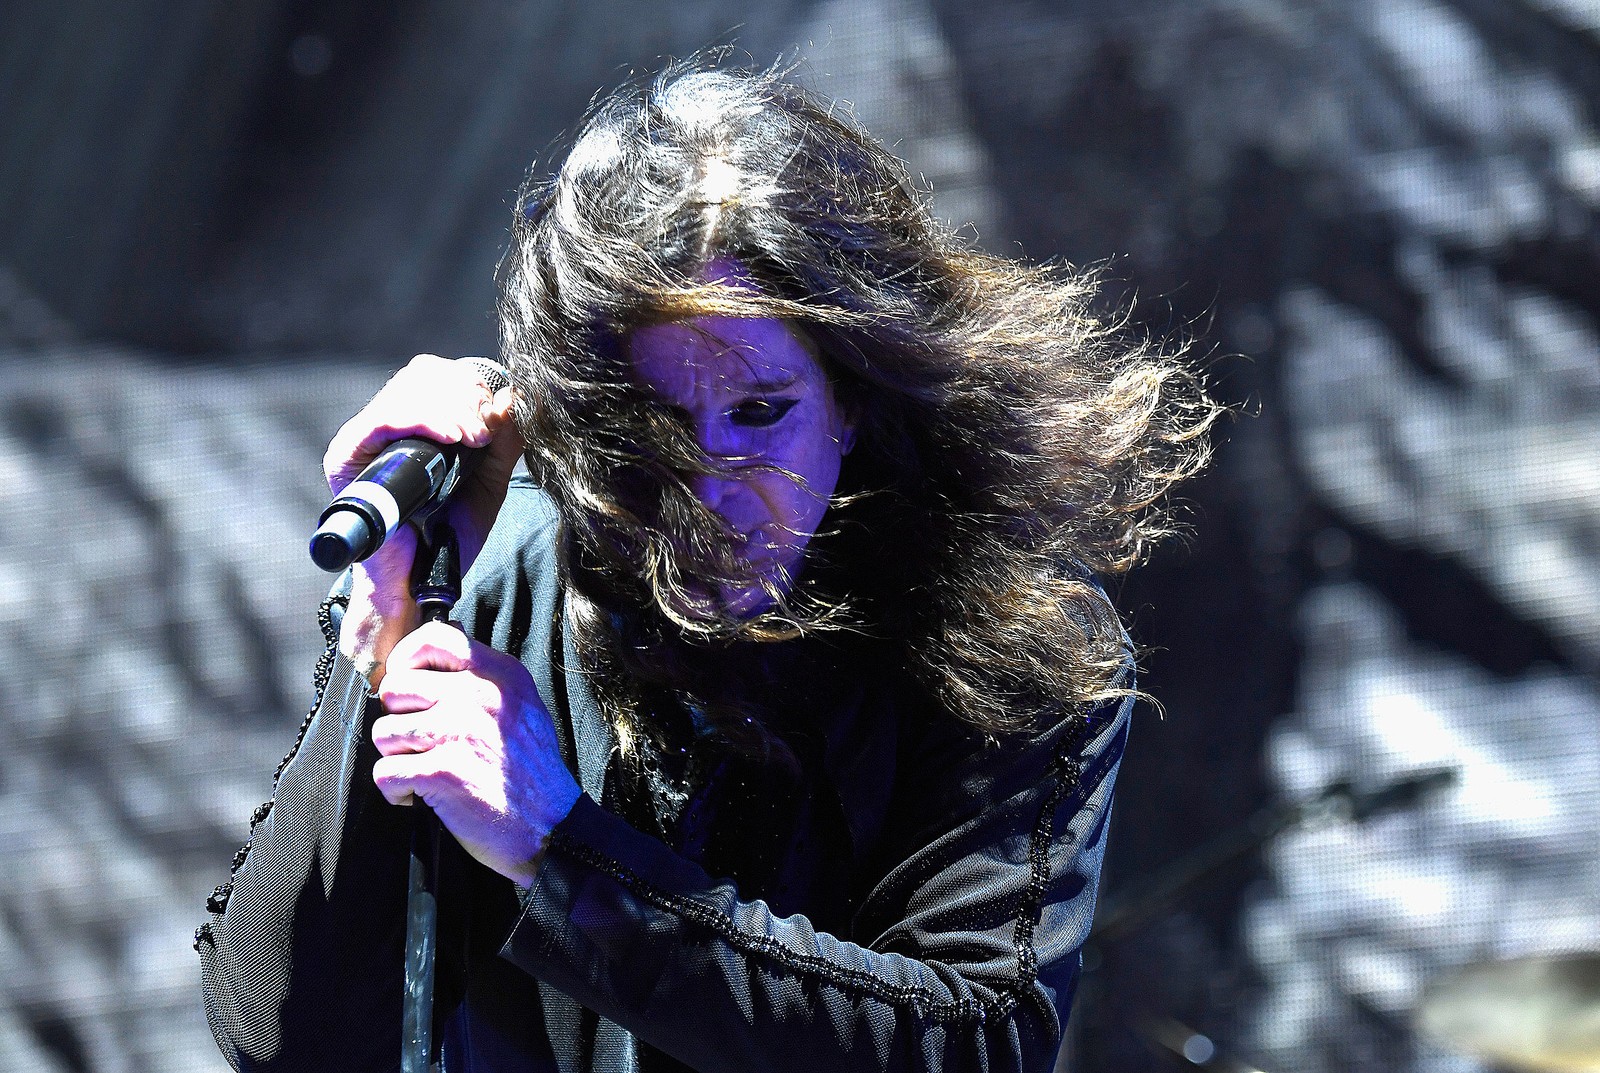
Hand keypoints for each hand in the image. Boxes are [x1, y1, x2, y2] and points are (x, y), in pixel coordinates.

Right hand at [324, 354, 523, 684]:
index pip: (435, 374)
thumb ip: (504, 441)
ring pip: (406, 391)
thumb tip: (515, 394)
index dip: (469, 383)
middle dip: (463, 395)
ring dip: (449, 408)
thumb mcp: (488, 482)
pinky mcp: (348, 457)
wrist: (420, 580)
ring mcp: (363, 439)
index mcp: (413, 425)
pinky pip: (383, 420)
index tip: (495, 412)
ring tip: (472, 438)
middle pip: (422, 375)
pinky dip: (422, 421)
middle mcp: (383, 426)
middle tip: (484, 432)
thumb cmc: (449, 535)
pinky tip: (452, 437)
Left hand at [370, 621, 582, 886]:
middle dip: (399, 717)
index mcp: (500, 674)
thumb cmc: (533, 772)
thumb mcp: (523, 707)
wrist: (552, 828)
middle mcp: (478, 696)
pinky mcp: (440, 772)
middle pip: (395, 687)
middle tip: (419, 740)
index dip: (406, 657)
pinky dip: (397, 791)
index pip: (435, 638)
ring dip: (397, 756)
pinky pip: (385, 772)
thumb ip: (485, 680)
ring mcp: (457, 732)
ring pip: (384, 731)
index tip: (406, 682)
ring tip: (424, 770)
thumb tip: (430, 668)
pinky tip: (420, 796)